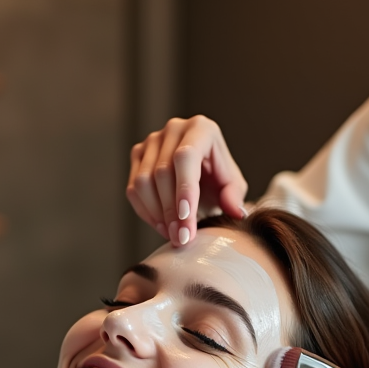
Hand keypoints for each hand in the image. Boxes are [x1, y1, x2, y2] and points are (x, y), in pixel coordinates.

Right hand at [126, 116, 248, 246]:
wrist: (202, 174)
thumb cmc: (219, 178)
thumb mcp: (233, 187)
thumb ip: (234, 197)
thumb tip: (235, 212)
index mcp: (201, 129)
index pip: (186, 157)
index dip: (184, 189)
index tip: (186, 218)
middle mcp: (174, 129)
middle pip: (162, 172)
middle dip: (171, 211)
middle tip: (181, 238)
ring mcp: (152, 141)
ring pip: (143, 182)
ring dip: (157, 214)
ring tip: (173, 235)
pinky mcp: (138, 155)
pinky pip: (133, 189)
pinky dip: (146, 213)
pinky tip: (161, 226)